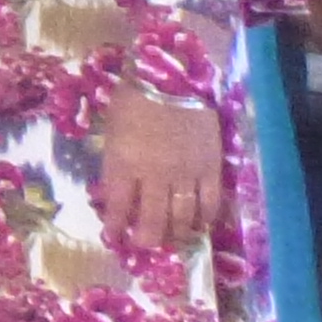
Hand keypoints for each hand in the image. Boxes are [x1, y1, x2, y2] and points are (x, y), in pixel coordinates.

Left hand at [94, 88, 222, 248]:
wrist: (174, 76)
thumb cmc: (134, 97)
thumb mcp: (112, 129)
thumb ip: (115, 163)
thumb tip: (114, 192)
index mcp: (124, 163)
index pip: (117, 206)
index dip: (115, 226)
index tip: (113, 237)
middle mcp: (154, 174)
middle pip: (152, 220)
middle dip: (147, 239)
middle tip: (145, 246)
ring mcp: (185, 173)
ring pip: (182, 216)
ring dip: (176, 233)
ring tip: (172, 240)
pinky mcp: (210, 167)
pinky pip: (210, 202)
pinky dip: (205, 218)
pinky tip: (200, 225)